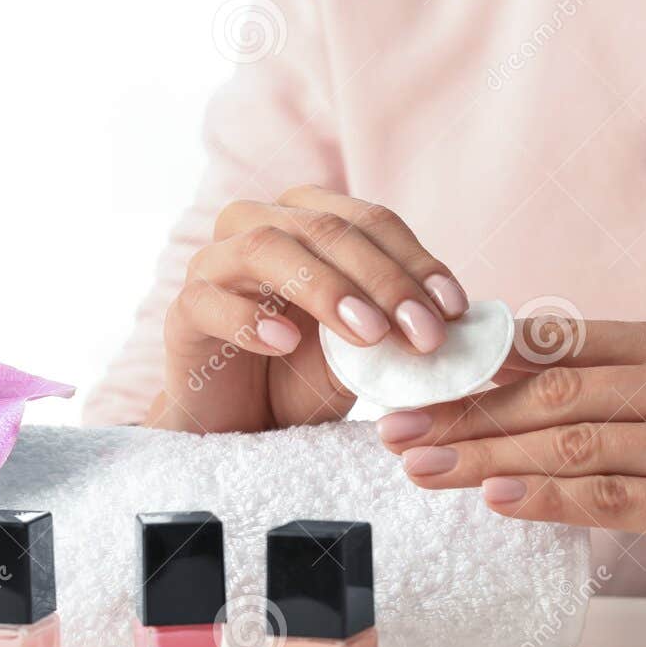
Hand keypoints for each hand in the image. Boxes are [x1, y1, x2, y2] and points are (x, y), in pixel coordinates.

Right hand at [145, 185, 468, 432]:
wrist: (243, 426)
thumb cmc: (304, 377)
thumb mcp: (365, 351)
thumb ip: (400, 327)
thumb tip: (462, 320)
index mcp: (310, 221)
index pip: (370, 220)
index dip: (415, 260)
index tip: (453, 308)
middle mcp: (260, 227)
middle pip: (325, 228)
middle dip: (383, 280)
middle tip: (423, 333)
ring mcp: (215, 266)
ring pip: (267, 248)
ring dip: (325, 289)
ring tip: (367, 335)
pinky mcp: (183, 313)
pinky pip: (210, 301)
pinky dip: (249, 319)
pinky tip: (285, 343)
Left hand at [376, 320, 645, 619]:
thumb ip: (603, 396)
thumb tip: (490, 389)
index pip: (562, 343)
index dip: (480, 361)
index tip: (418, 381)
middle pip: (556, 392)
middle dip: (466, 412)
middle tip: (397, 428)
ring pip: (573, 444)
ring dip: (485, 458)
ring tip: (421, 466)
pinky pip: (609, 497)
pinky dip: (546, 498)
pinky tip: (493, 499)